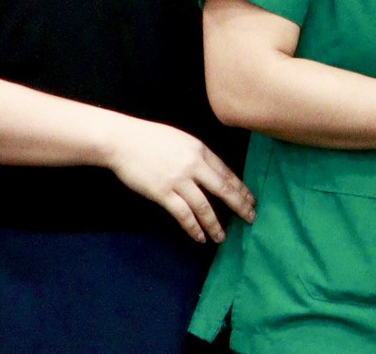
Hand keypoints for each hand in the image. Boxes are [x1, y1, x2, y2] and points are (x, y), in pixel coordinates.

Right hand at [100, 116, 256, 243]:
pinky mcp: (162, 193)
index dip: (240, 188)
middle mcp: (194, 165)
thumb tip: (209, 172)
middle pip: (223, 189)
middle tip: (251, 218)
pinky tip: (199, 237)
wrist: (124, 141)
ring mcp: (178, 180)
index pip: (227, 173)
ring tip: (222, 237)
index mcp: (201, 150)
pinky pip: (182, 214)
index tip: (251, 199)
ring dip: (214, 224)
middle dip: (239, 205)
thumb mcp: (182, 140)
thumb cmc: (151, 139)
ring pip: (204, 206)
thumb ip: (197, 155)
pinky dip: (193, 227)